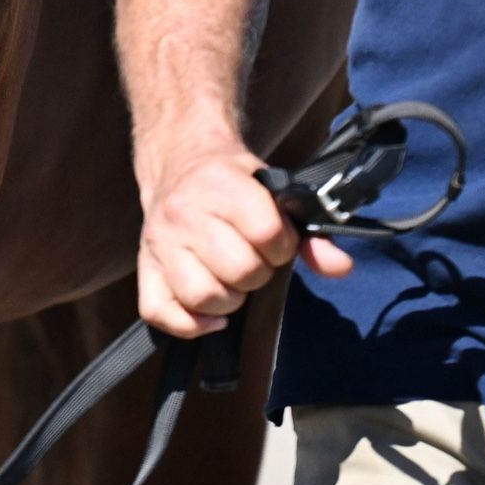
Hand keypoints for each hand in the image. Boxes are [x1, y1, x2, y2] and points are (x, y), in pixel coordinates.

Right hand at [136, 129, 353, 337]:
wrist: (179, 160)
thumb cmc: (234, 181)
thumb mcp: (273, 190)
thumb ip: (310, 232)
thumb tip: (340, 267)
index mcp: (220, 184)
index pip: (268, 234)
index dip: (283, 245)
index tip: (277, 239)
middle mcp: (183, 212)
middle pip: (240, 271)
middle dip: (258, 273)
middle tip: (254, 258)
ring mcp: (159, 242)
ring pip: (203, 296)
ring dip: (229, 299)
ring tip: (231, 279)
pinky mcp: (144, 266)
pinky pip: (159, 312)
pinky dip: (190, 324)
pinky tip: (212, 315)